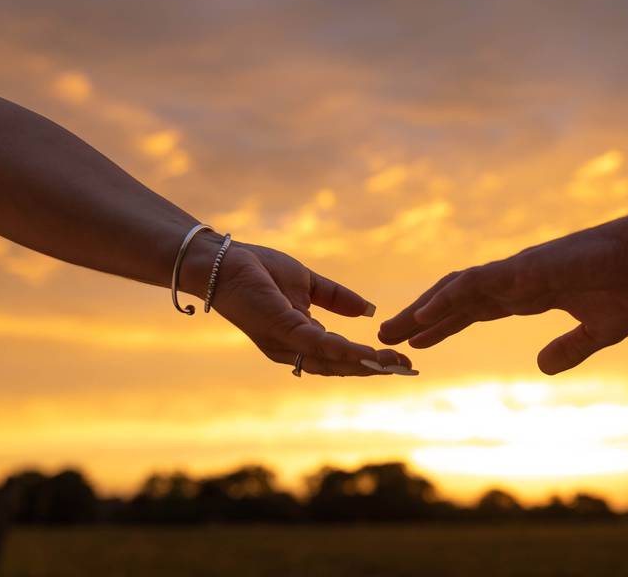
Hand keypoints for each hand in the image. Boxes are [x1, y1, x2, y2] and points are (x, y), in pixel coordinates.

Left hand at [183, 237, 415, 376]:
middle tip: (407, 368)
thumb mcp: (307, 283)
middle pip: (339, 366)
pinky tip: (366, 353)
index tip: (400, 361)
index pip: (339, 355)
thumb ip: (337, 297)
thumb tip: (369, 310)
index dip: (370, 360)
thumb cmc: (256, 268)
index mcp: (298, 337)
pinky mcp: (280, 327)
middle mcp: (291, 348)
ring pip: (331, 360)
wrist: (220, 259)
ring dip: (365, 363)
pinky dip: (343, 350)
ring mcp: (285, 341)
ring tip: (395, 364)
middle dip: (374, 368)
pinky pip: (316, 344)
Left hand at [378, 182, 627, 374]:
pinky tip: (424, 315)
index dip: (444, 325)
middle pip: (455, 300)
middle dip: (421, 318)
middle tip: (387, 337)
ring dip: (423, 309)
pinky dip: (448, 299)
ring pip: (457, 290)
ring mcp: (518, 272)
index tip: (416, 341)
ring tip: (392, 328)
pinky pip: (478, 284)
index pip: (474, 310)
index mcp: (529, 293)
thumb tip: (541, 366)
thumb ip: (568, 348)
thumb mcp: (598, 332)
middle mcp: (515, 280)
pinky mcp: (527, 269)